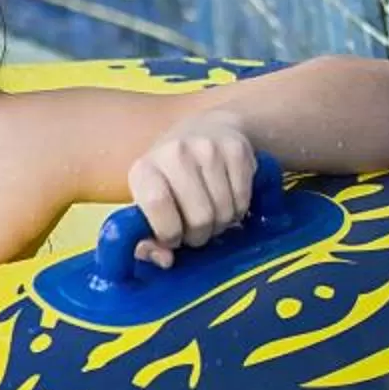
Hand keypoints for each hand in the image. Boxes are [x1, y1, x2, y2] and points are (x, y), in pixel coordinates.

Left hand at [125, 111, 257, 267]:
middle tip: (197, 229)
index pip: (155, 205)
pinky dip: (239, 210)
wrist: (207, 128)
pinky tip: (228, 201)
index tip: (174, 237)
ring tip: (212, 214)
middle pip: (199, 217)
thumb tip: (164, 261)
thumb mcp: (150, 202)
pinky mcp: (237, 150)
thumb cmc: (172, 177)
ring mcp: (207, 148)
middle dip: (200, 234)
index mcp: (144, 169)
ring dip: (221, 224)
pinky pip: (244, 199)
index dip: (169, 232)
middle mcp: (174, 153)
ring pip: (224, 212)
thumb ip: (148, 239)